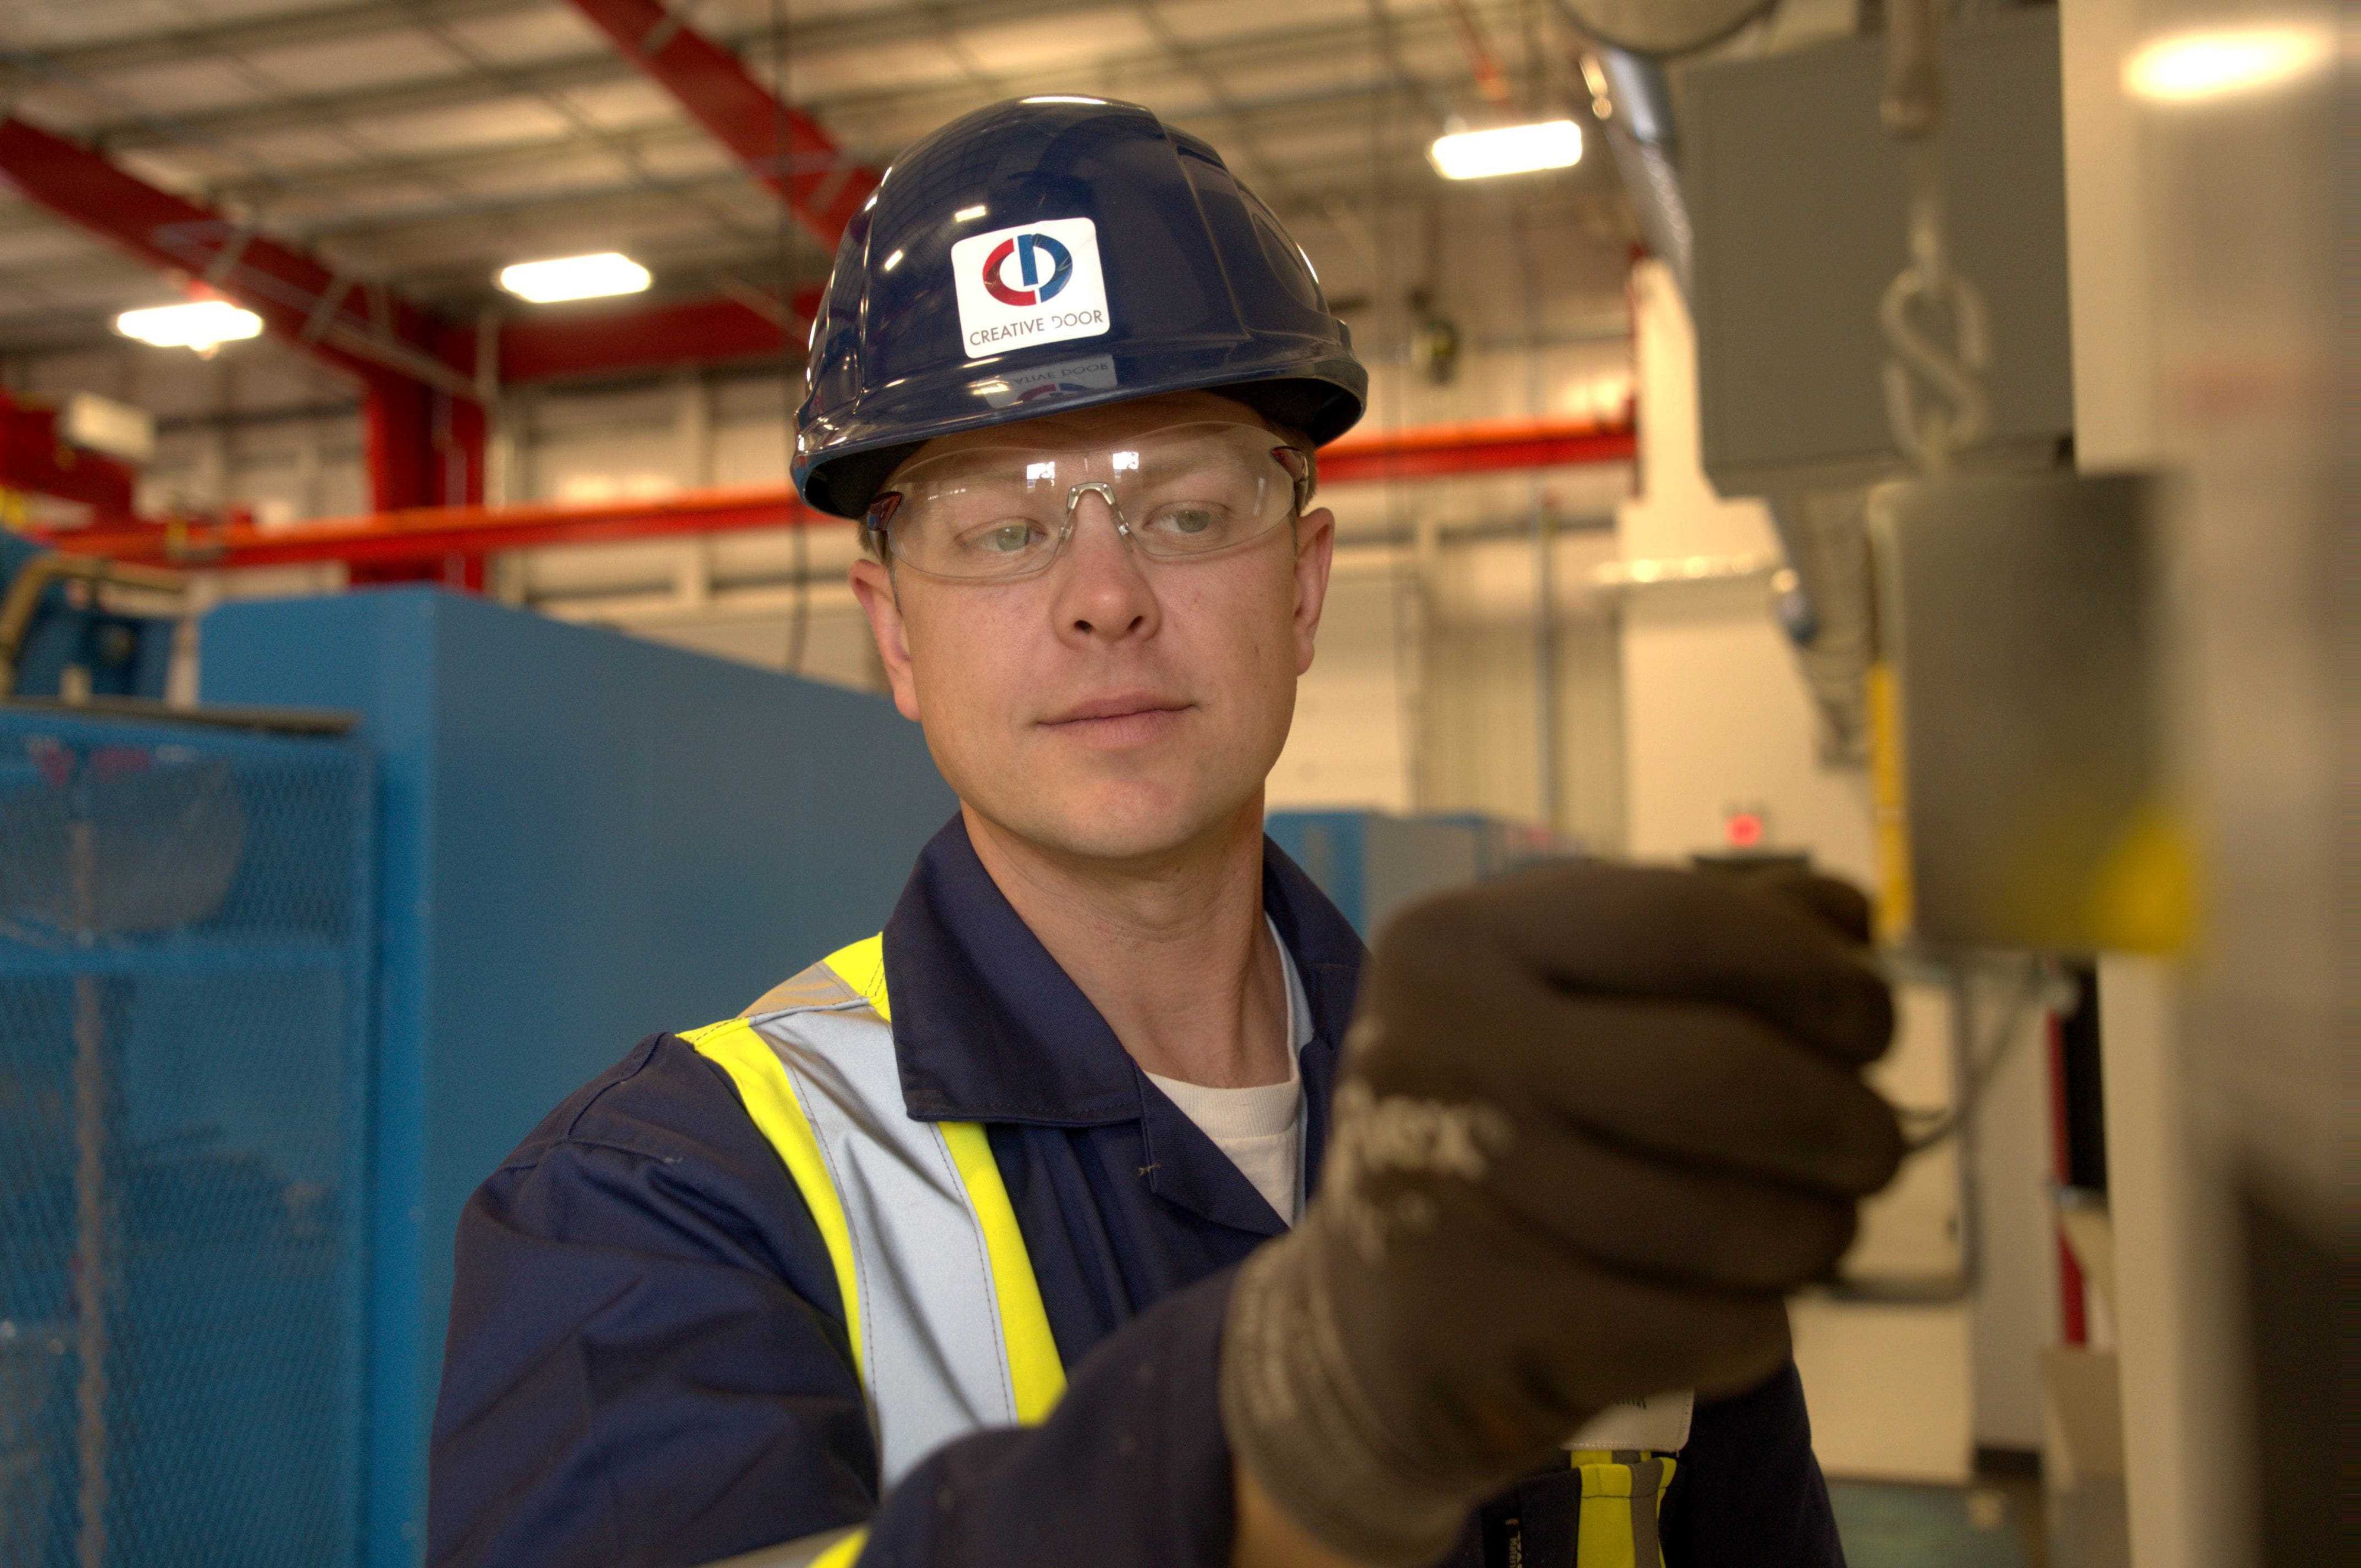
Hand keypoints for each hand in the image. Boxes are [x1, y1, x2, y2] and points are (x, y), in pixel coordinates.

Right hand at [1220, 861, 1903, 1563]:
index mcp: (1458, 941)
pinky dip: (1756, 1328)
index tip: (1870, 1023)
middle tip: (1871, 1150)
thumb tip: (1850, 915)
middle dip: (1848, 1122)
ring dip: (1814, 1234)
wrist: (1367, 1327)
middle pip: (1727, 1074)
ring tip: (1806, 1231)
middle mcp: (1435, 1048)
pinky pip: (1708, 1328)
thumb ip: (1699, 938)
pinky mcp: (1480, 1329)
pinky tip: (1729, 1311)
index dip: (1818, 972)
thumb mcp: (1557, 998)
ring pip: (1734, 1219)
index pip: (1685, 922)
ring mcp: (1444, 1192)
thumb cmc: (1498, 1130)